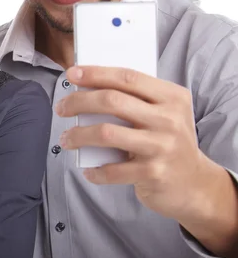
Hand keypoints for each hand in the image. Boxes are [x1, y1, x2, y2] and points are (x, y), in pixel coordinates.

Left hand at [56, 65, 218, 221]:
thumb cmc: (168, 141)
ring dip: (78, 135)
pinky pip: (113, 169)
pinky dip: (95, 170)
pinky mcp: (154, 173)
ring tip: (66, 139)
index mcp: (172, 97)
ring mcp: (162, 147)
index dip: (96, 73)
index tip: (71, 74)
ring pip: (106, 133)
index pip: (128, 77)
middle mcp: (169, 119)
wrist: (195, 184)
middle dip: (78, 102)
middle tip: (61, 108)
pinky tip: (88, 169)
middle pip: (112, 101)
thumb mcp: (164, 113)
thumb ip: (136, 99)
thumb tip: (87, 86)